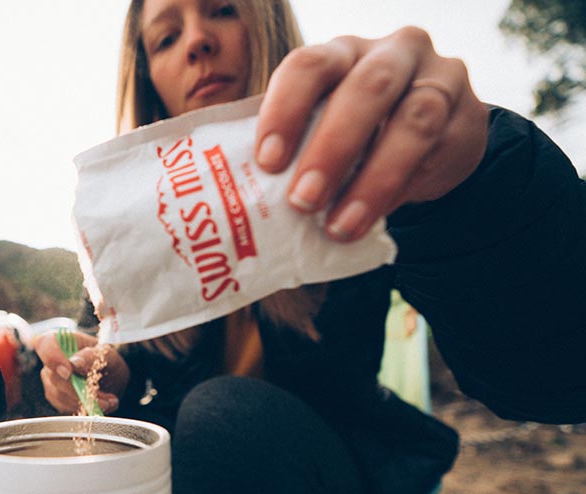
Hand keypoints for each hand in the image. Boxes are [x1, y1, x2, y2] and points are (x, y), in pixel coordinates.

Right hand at [34, 330, 128, 414]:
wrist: (113, 378)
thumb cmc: (108, 361)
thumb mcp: (108, 355)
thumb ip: (92, 356)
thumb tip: (74, 363)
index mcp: (62, 341)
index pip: (45, 343)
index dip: (52, 358)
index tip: (69, 372)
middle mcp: (52, 360)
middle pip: (55, 377)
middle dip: (81, 390)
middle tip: (106, 396)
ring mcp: (51, 380)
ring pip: (60, 396)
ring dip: (87, 401)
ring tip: (108, 400)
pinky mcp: (56, 398)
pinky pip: (65, 407)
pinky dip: (84, 407)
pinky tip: (100, 403)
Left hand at [255, 27, 488, 241]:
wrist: (434, 140)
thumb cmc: (359, 134)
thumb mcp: (325, 127)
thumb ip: (295, 147)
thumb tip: (244, 199)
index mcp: (342, 52)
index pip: (310, 65)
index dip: (285, 110)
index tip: (267, 162)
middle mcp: (393, 53)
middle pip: (366, 88)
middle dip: (332, 147)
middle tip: (302, 200)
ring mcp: (438, 79)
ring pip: (412, 121)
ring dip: (372, 179)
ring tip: (339, 225)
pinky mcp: (467, 116)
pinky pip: (436, 152)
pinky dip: (401, 188)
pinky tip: (374, 218)